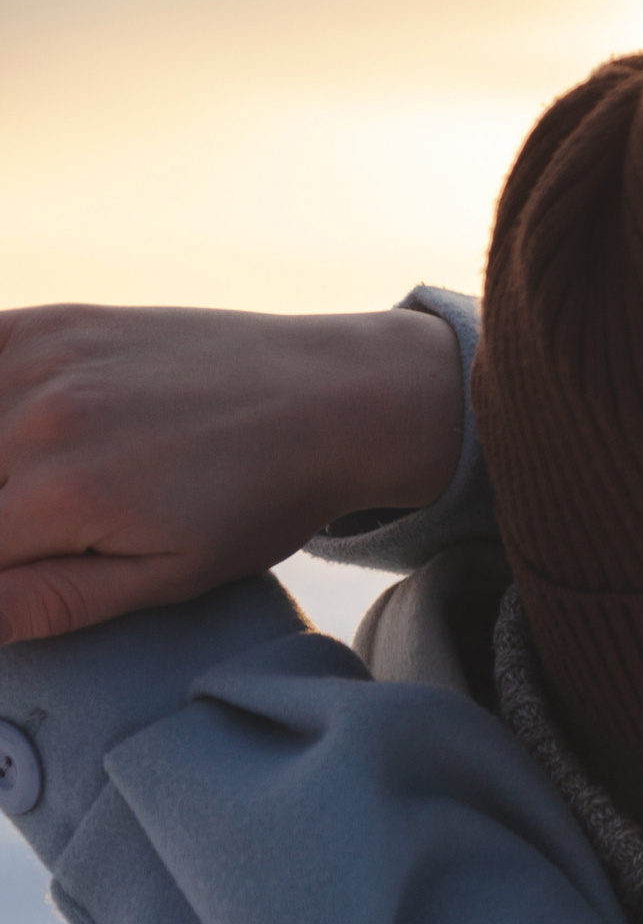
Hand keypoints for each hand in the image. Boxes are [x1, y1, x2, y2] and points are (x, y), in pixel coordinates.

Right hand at [0, 303, 462, 643]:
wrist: (329, 399)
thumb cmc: (259, 501)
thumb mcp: (169, 576)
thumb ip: (52, 601)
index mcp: (56, 499)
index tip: (29, 566)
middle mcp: (28, 422)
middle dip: (2, 524)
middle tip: (44, 531)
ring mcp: (34, 361)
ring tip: (45, 496)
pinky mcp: (45, 323)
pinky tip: (24, 436)